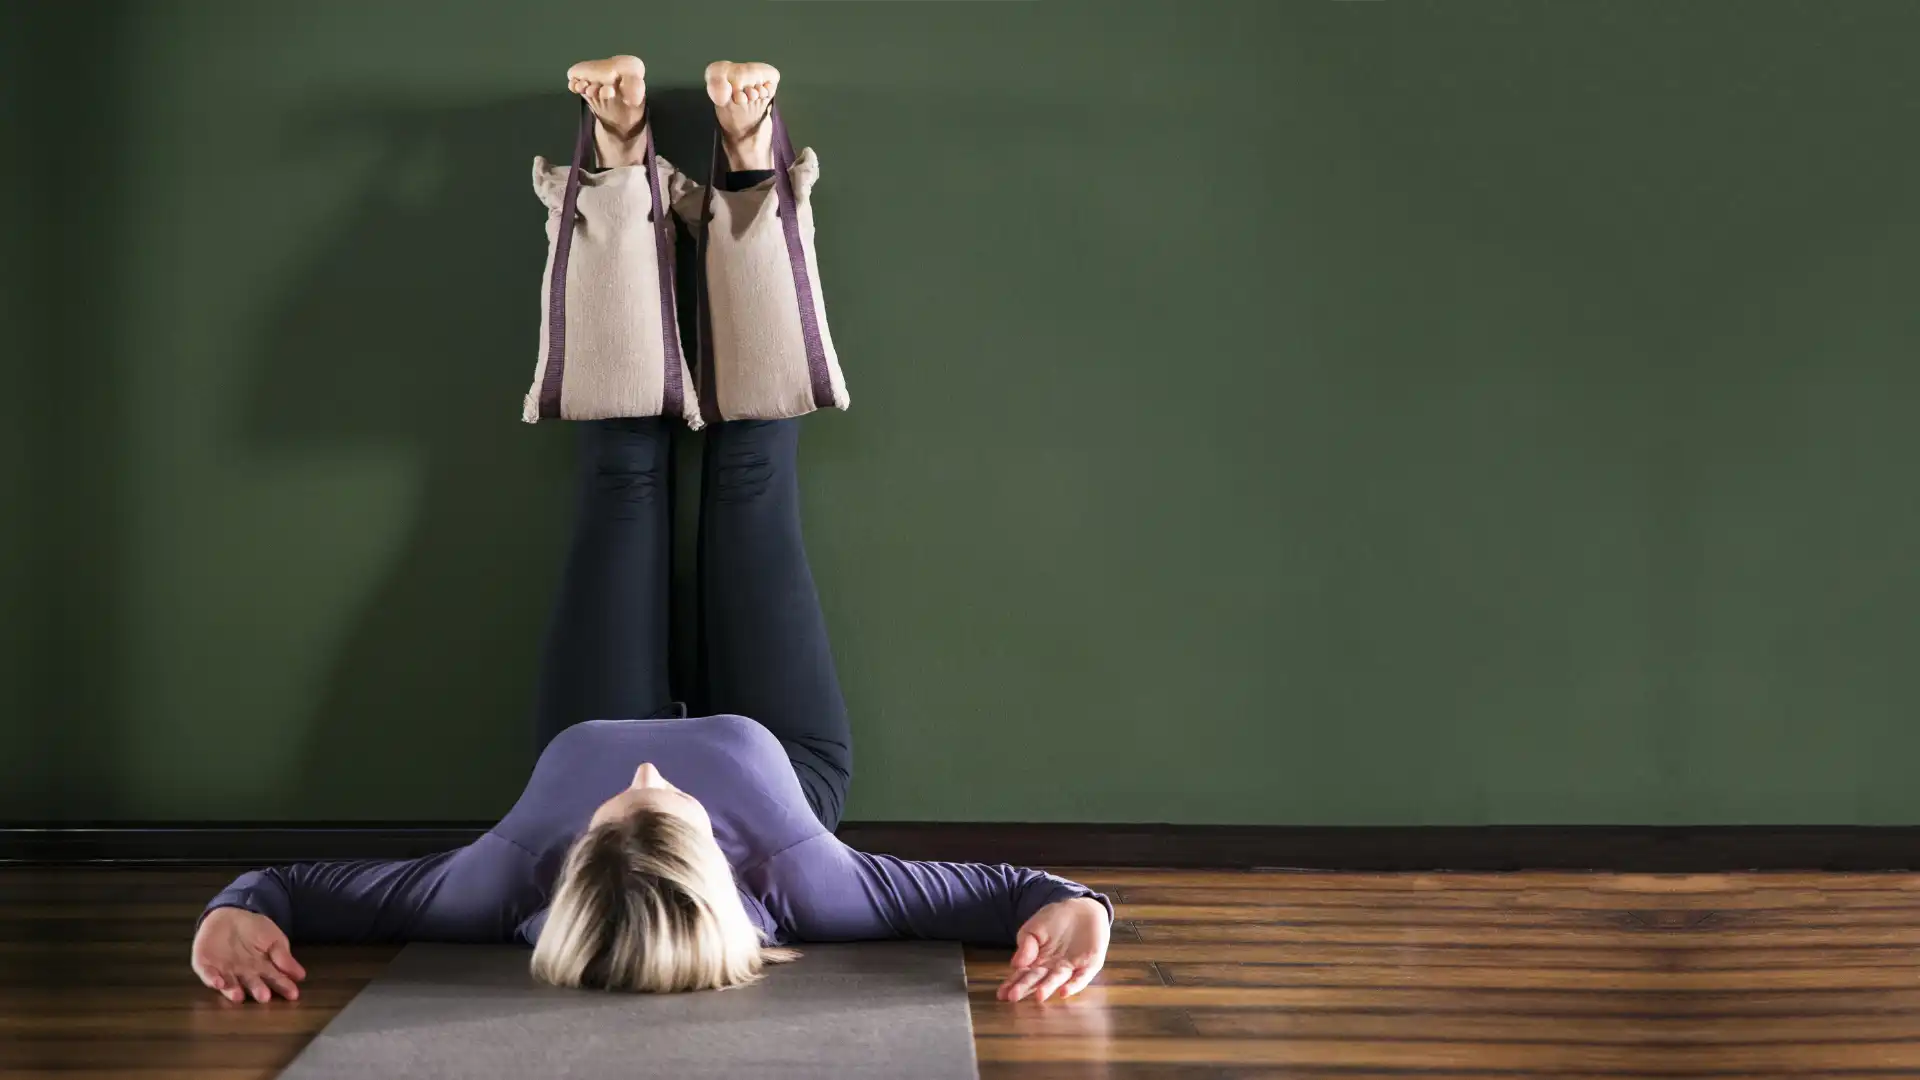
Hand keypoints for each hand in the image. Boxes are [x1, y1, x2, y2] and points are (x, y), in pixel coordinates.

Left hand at [191, 907, 305, 1002]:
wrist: (229, 913)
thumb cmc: (255, 928)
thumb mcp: (274, 939)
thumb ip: (283, 956)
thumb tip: (300, 975)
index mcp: (261, 969)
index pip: (275, 979)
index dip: (284, 987)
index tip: (294, 994)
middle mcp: (243, 974)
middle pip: (252, 984)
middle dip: (257, 991)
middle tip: (265, 997)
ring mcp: (223, 970)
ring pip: (229, 984)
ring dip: (232, 991)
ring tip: (239, 996)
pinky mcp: (204, 964)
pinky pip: (207, 974)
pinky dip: (211, 979)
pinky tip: (218, 983)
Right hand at [997, 896, 1109, 1002]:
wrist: (1082, 907)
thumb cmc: (1055, 920)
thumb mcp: (1034, 928)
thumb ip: (1025, 945)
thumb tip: (1015, 964)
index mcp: (1037, 961)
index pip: (1023, 974)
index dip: (1012, 984)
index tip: (1001, 994)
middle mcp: (1052, 969)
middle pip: (1037, 979)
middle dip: (1025, 988)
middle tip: (1013, 997)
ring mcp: (1071, 968)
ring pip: (1057, 980)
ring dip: (1048, 988)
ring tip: (1038, 995)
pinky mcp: (1089, 965)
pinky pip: (1081, 977)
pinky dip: (1074, 985)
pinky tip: (1064, 992)